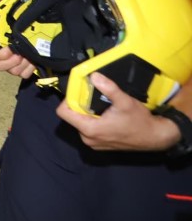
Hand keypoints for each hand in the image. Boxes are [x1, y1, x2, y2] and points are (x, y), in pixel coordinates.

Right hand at [0, 12, 35, 78]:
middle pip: (0, 66)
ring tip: (28, 54)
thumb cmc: (9, 23)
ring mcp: (9, 65)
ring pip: (13, 71)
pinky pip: (23, 74)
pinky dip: (29, 68)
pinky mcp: (20, 69)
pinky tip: (32, 60)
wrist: (26, 27)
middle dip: (12, 60)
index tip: (10, 46)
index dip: (0, 54)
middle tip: (20, 53)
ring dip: (22, 64)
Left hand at [56, 72, 180, 151]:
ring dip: (87, 112)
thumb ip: (109, 88)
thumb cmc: (140, 121)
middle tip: (92, 95)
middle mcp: (88, 139)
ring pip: (81, 123)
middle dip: (79, 104)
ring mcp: (94, 143)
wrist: (156, 137)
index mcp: (89, 129)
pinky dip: (93, 120)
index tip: (79, 91)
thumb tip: (94, 76)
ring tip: (100, 104)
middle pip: (72, 117)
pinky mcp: (101, 145)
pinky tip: (105, 114)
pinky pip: (89, 129)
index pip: (63, 112)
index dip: (68, 99)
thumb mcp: (125, 102)